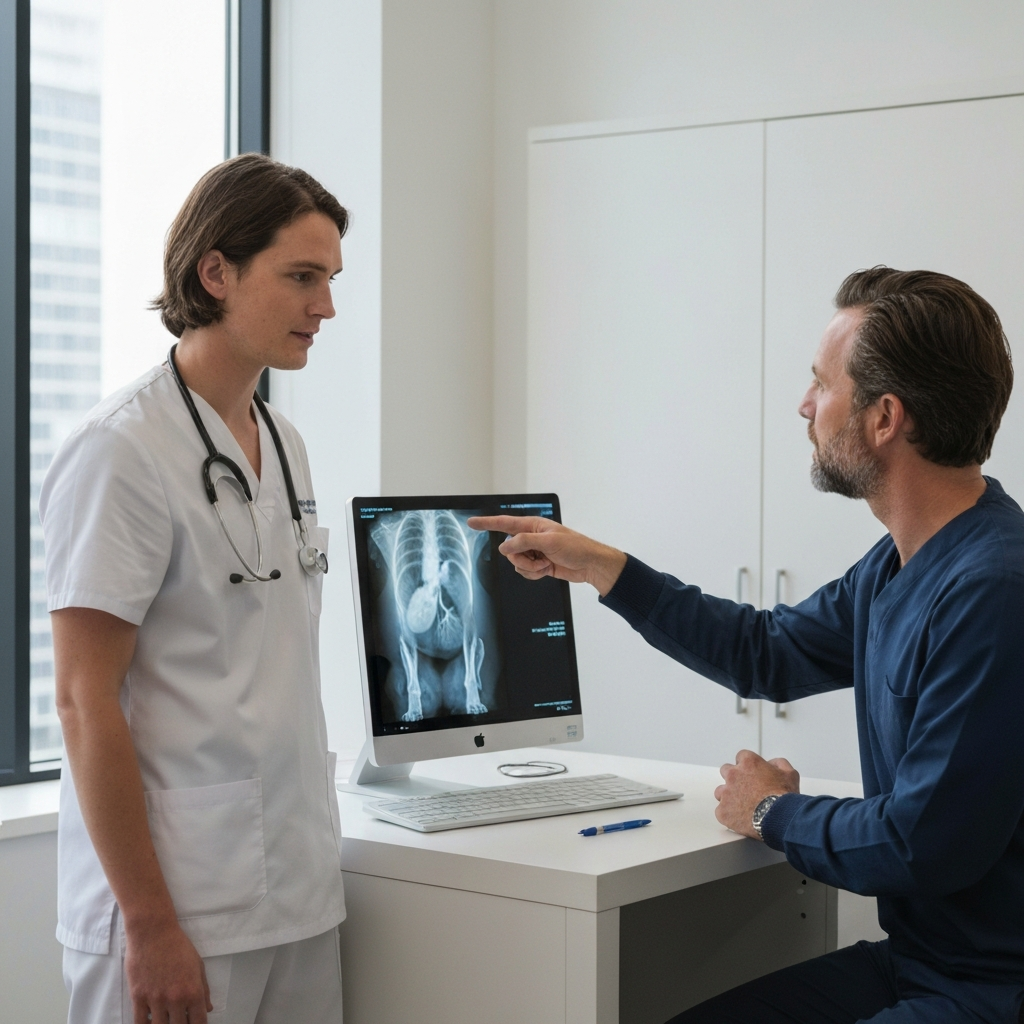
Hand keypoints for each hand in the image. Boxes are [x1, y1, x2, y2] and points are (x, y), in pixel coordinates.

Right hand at [125, 920, 211, 1023]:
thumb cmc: (178, 945)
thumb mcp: (198, 964)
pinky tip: (150, 1020)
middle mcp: (176, 998)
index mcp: (193, 991)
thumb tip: (208, 1009)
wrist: (153, 932)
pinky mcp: (138, 997)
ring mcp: (155, 999)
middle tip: (179, 1019)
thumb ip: (204, 989)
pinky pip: (140, 1023)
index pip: (199, 1022)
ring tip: (165, 1019)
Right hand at [466, 515, 626, 595]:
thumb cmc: (576, 547)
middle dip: (521, 558)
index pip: (504, 523)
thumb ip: (524, 541)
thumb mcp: (549, 542)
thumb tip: (505, 547)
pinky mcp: (539, 565)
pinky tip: (547, 570)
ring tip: (546, 564)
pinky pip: (524, 571)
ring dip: (530, 567)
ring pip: (516, 563)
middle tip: (538, 559)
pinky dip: (534, 574)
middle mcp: (531, 537)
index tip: (471, 522)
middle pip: (509, 549)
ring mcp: (535, 552)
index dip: (486, 523)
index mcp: (533, 525)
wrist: (591, 565)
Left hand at [714, 749, 799, 839]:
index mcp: (748, 763)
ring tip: (742, 807)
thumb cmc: (784, 798)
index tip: (751, 774)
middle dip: (735, 779)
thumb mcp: (790, 774)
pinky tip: (740, 818)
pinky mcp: (722, 811)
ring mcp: (726, 793)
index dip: (747, 767)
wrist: (780, 818)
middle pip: (726, 771)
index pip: (741, 757)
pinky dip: (729, 815)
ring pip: (720, 792)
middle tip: (745, 790)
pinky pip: (721, 811)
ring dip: (729, 797)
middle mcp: (733, 774)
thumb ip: (779, 764)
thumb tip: (772, 764)